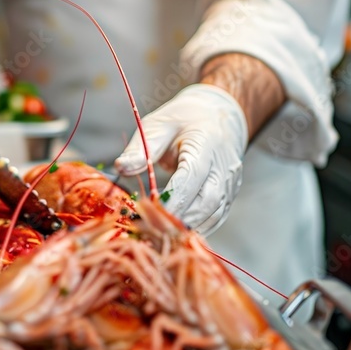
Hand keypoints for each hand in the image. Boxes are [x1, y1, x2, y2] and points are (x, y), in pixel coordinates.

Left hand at [114, 84, 247, 234]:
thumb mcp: (158, 126)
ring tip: (156, 232)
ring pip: (212, 214)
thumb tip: (120, 167)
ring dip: (186, 227)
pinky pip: (215, 218)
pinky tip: (173, 232)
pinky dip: (195, 228)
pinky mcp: (229, 195)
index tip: (148, 210)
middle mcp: (223, 167)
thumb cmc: (183, 120)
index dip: (171, 197)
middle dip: (177, 217)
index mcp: (206, 145)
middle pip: (206, 201)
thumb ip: (141, 149)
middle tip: (148, 227)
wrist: (217, 116)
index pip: (192, 177)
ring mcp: (230, 183)